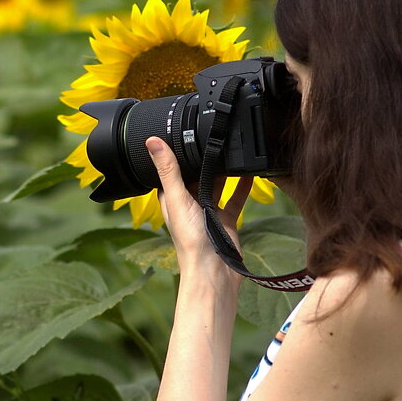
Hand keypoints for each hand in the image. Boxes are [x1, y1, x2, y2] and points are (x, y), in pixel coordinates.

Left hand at [145, 137, 251, 276]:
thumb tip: (151, 142)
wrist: (214, 269)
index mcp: (172, 198)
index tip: (181, 131)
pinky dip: (242, 186)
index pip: (170, 170)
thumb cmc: (190, 240)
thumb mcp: (177, 198)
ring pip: (216, 184)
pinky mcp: (226, 219)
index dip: (174, 153)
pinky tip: (250, 172)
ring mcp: (208, 211)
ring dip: (223, 171)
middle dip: (203, 159)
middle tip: (213, 134)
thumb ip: (168, 170)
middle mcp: (189, 203)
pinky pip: (235, 198)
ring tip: (231, 148)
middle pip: (196, 175)